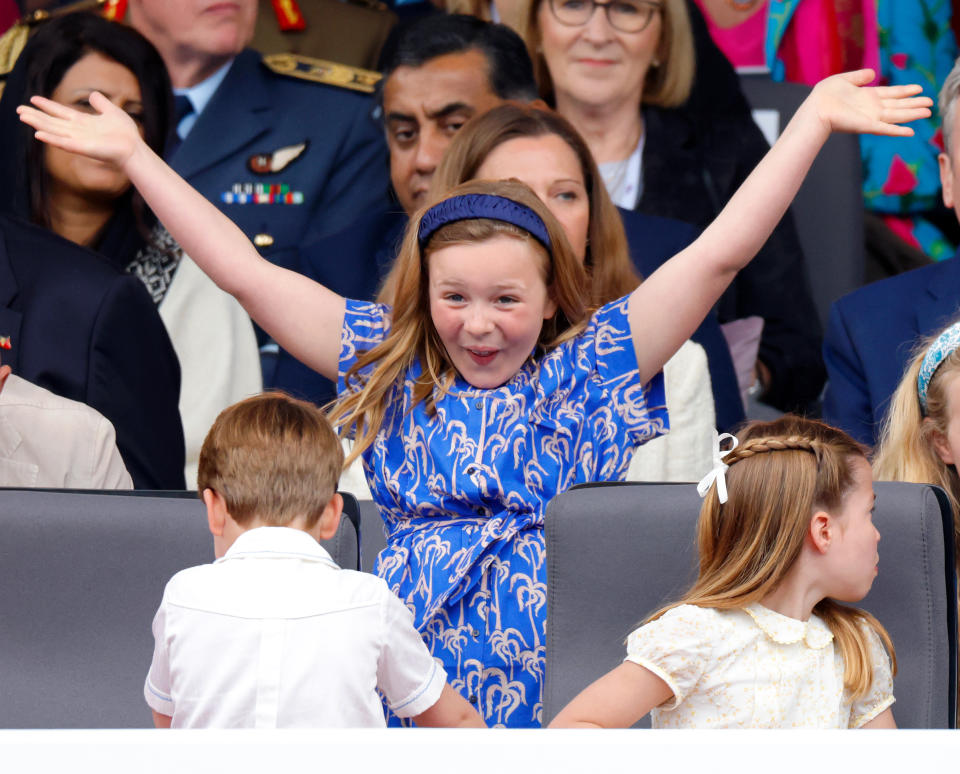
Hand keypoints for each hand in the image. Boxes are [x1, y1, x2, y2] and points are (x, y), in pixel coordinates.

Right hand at [17, 91, 141, 169]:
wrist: (134, 148)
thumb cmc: (125, 134)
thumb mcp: (112, 112)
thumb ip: (101, 103)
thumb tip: (93, 95)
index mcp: (83, 122)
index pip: (61, 112)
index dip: (47, 106)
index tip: (33, 98)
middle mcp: (78, 131)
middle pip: (52, 122)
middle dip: (36, 116)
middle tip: (18, 109)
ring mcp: (79, 140)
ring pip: (54, 131)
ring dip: (38, 124)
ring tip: (23, 117)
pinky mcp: (83, 149)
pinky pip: (64, 144)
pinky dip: (51, 139)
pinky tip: (38, 135)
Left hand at [810, 69, 932, 136]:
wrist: (815, 109)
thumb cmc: (824, 96)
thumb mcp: (843, 80)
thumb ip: (858, 77)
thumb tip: (872, 73)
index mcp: (866, 96)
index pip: (890, 93)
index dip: (905, 91)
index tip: (919, 88)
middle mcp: (871, 108)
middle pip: (897, 105)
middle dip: (914, 104)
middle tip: (930, 103)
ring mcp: (870, 117)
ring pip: (896, 116)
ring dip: (912, 115)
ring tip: (928, 112)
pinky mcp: (866, 126)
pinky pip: (885, 129)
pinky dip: (898, 130)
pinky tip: (911, 131)